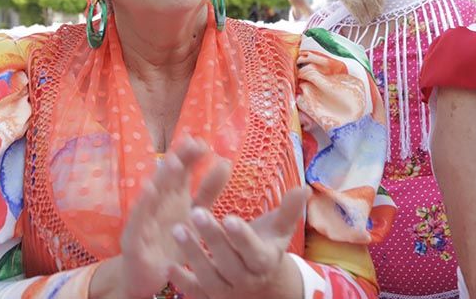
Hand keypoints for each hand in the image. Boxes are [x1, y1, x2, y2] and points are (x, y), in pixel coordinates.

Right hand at [109, 138, 229, 297]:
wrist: (148, 276)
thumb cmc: (172, 241)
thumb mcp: (195, 215)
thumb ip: (209, 190)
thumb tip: (226, 161)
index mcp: (174, 195)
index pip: (183, 169)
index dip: (191, 155)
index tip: (203, 142)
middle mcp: (159, 201)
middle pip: (168, 175)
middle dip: (179, 158)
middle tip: (191, 142)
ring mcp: (145, 217)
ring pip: (153, 193)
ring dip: (162, 177)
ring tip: (174, 162)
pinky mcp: (134, 236)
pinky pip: (138, 218)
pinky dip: (143, 203)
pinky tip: (149, 190)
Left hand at [169, 186, 308, 297]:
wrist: (262, 287)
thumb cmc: (266, 248)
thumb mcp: (279, 231)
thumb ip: (289, 210)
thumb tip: (305, 187)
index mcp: (264, 261)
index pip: (253, 251)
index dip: (241, 237)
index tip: (229, 217)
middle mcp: (246, 280)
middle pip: (229, 262)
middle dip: (212, 238)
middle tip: (196, 212)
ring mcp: (228, 293)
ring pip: (210, 277)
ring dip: (193, 255)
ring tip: (178, 229)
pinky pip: (196, 294)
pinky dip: (183, 282)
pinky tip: (169, 265)